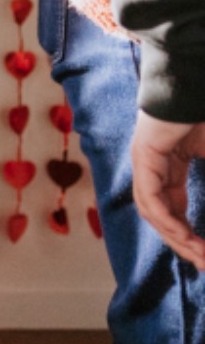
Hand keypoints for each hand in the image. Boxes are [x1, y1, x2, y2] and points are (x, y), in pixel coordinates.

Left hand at [132, 111, 204, 266]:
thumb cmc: (203, 118)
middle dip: (184, 244)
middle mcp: (152, 169)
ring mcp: (145, 163)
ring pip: (154, 213)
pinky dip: (166, 219)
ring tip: (199, 255)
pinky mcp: (144, 156)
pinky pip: (150, 198)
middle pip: (162, 217)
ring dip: (176, 238)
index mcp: (169, 169)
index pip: (174, 210)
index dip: (189, 235)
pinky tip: (183, 235)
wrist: (194, 88)